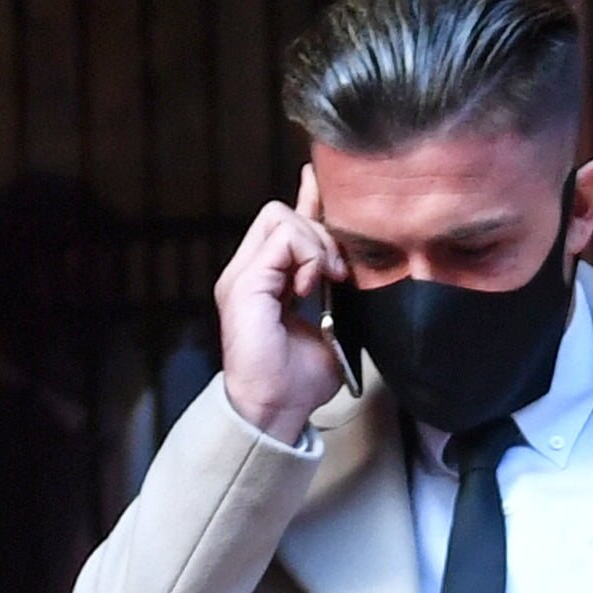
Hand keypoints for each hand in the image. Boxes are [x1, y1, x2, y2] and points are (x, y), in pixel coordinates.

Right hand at [215, 161, 345, 443]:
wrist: (277, 409)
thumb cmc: (301, 380)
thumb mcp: (330, 324)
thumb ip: (332, 291)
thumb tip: (350, 267)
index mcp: (265, 279)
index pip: (283, 223)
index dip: (307, 200)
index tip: (321, 183)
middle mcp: (248, 272)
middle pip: (280, 212)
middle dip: (318, 232)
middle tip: (336, 273)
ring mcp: (242, 275)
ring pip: (279, 217)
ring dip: (313, 243)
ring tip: (322, 281)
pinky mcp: (243, 283)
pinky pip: (281, 239)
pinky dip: (305, 256)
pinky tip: (311, 286)